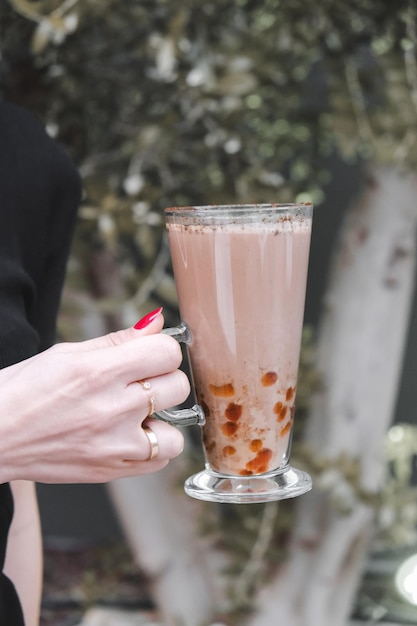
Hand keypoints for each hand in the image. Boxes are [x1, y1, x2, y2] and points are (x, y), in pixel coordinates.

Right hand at [0, 312, 188, 482]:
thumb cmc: (22, 391)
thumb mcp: (67, 353)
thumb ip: (119, 340)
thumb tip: (156, 322)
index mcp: (98, 372)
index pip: (167, 352)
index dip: (162, 349)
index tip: (150, 354)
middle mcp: (111, 410)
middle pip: (177, 387)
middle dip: (162, 379)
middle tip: (140, 382)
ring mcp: (113, 446)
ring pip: (176, 434)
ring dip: (162, 421)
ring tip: (137, 415)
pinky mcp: (110, 472)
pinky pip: (159, 462)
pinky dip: (152, 449)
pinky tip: (131, 436)